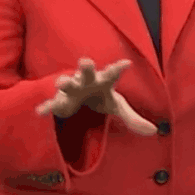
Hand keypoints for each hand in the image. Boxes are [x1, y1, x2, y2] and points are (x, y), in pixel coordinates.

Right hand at [35, 58, 156, 135]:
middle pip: (88, 72)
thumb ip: (133, 119)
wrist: (81, 95)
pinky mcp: (61, 100)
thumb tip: (154, 132)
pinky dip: (47, 107)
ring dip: (65, 82)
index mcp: (104, 80)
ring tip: (62, 83)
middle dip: (87, 67)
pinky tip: (39, 112)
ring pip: (67, 83)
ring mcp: (73, 88)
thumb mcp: (118, 107)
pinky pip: (53, 103)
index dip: (119, 68)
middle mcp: (87, 81)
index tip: (126, 64)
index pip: (114, 73)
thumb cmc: (102, 96)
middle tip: (86, 62)